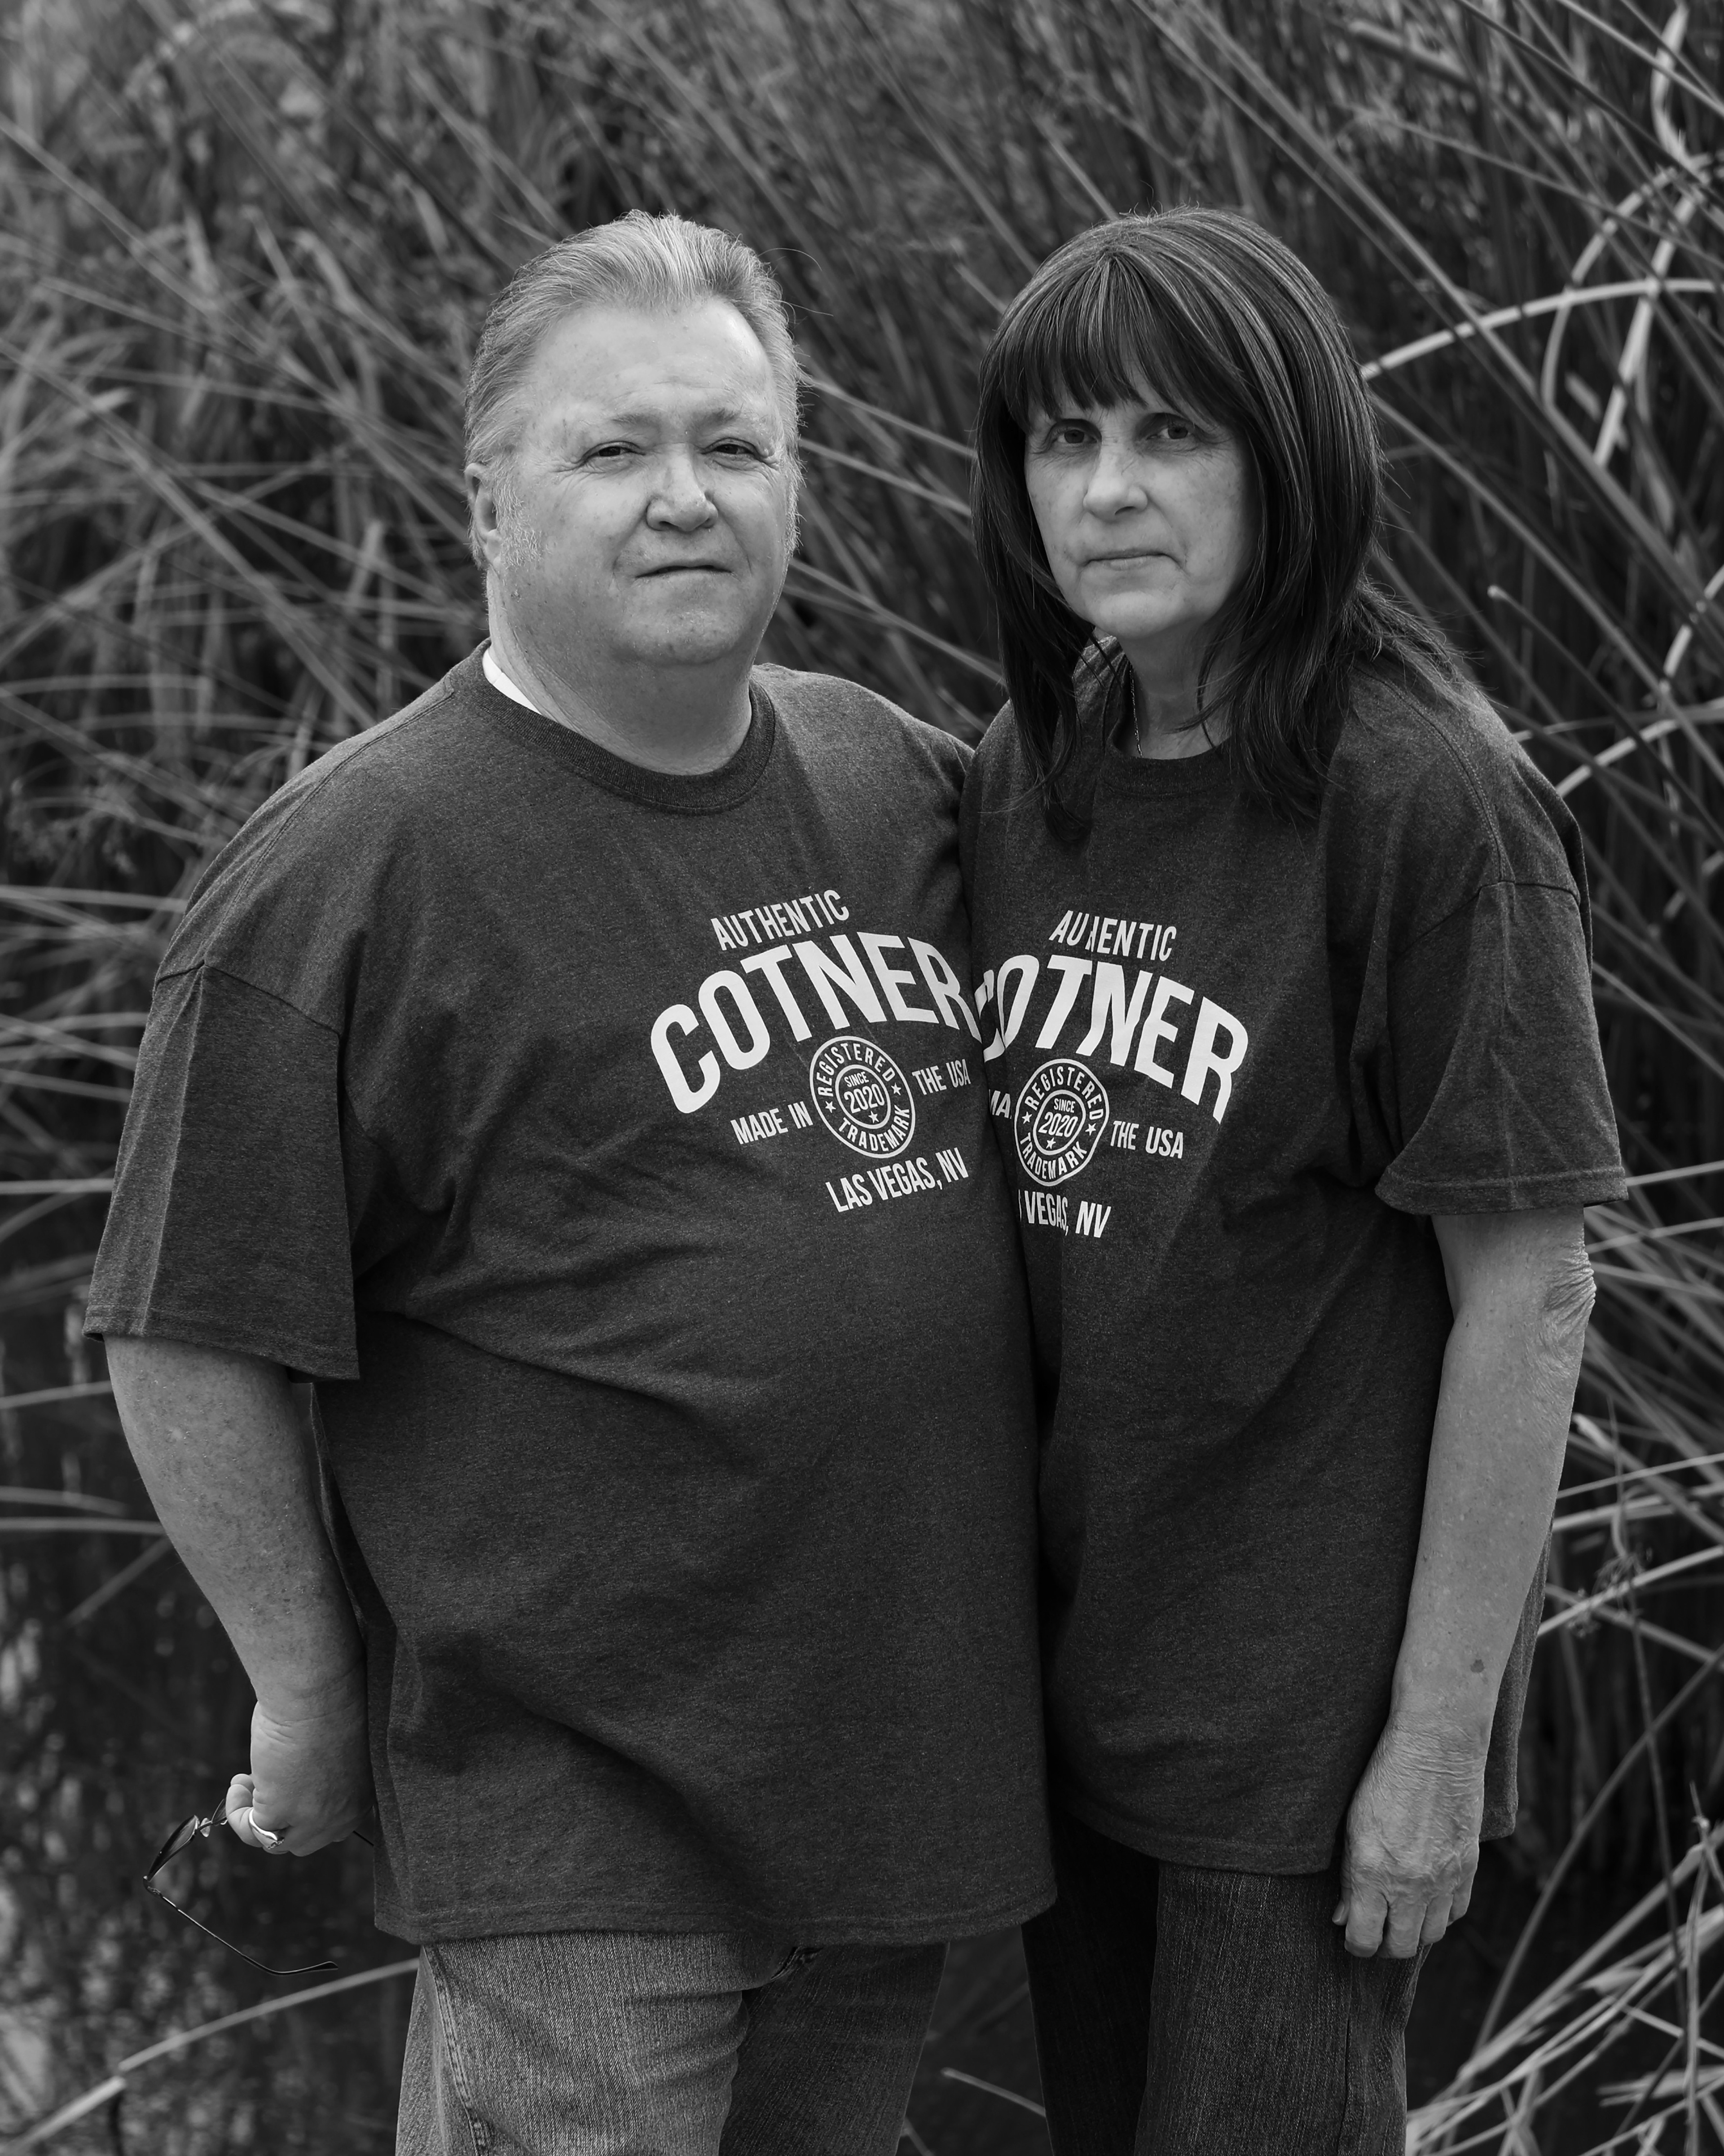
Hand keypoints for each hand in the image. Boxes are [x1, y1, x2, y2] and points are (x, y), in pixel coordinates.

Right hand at [226, 1665, 372, 1857]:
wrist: (318, 1692)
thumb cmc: (332, 1701)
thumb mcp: (340, 1746)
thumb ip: (326, 1770)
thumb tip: (296, 1776)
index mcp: (363, 1795)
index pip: (336, 1823)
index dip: (308, 1808)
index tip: (290, 1785)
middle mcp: (343, 1815)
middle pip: (307, 1840)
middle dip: (282, 1818)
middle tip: (263, 1785)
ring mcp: (312, 1819)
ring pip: (277, 1842)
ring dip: (256, 1819)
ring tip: (244, 1785)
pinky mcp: (281, 1812)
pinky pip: (252, 1830)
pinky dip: (238, 1812)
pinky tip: (237, 1783)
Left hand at [1333, 1713, 1484, 1957]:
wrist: (1435, 1747)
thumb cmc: (1384, 1778)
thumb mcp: (1352, 1826)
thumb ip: (1349, 1879)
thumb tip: (1341, 1918)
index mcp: (1373, 1873)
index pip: (1364, 1938)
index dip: (1355, 1944)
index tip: (1351, 1936)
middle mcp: (1410, 1884)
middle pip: (1401, 1946)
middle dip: (1385, 1946)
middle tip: (1376, 1932)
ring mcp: (1443, 1879)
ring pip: (1431, 1935)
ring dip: (1415, 1931)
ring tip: (1402, 1915)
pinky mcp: (1467, 1868)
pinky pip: (1456, 1911)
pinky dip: (1441, 1913)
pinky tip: (1428, 1898)